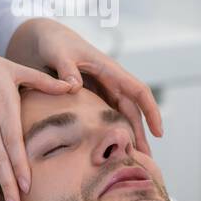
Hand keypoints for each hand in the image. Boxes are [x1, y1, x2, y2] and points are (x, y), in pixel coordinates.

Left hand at [10, 19, 162, 155]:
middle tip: (145, 160)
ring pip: (120, 116)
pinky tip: (108, 149)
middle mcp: (109, 81)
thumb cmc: (53, 42)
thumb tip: (75, 87)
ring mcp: (100, 90)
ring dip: (127, 136)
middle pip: (132, 111)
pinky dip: (109, 132)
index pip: (138, 91)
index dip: (151, 112)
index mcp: (109, 69)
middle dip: (140, 134)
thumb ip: (66, 68)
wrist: (41, 39)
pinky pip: (103, 117)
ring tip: (131, 160)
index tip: (159, 133)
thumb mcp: (58, 53)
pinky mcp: (89, 97)